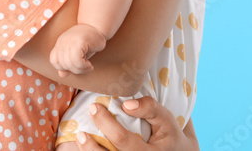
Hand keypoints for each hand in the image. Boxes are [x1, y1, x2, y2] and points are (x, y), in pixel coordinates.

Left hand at [50, 24, 107, 76]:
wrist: (98, 28)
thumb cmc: (88, 43)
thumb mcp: (77, 55)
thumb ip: (68, 64)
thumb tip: (61, 75)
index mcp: (60, 44)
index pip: (54, 60)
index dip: (63, 67)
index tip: (74, 66)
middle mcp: (63, 42)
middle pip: (63, 64)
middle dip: (75, 70)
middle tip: (85, 68)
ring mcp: (70, 41)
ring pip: (70, 63)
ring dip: (81, 70)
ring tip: (88, 67)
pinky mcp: (79, 42)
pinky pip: (77, 60)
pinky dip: (84, 66)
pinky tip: (90, 65)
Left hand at [73, 96, 198, 150]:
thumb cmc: (170, 135)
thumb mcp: (167, 119)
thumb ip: (150, 108)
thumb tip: (126, 105)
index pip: (122, 140)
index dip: (105, 123)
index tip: (94, 107)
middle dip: (91, 146)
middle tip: (80, 132)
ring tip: (81, 140)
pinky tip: (86, 149)